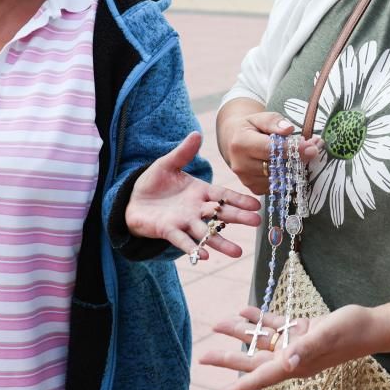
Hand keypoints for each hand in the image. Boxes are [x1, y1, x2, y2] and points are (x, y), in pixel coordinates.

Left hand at [124, 132, 260, 262]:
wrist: (131, 200)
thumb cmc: (153, 182)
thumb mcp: (168, 163)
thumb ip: (183, 152)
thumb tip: (197, 133)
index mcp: (199, 191)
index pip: (223, 195)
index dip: (239, 199)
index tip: (257, 205)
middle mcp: (196, 209)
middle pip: (220, 214)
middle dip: (238, 218)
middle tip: (258, 223)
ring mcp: (183, 221)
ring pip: (205, 232)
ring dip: (220, 242)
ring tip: (237, 253)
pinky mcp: (168, 231)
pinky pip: (183, 241)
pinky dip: (193, 248)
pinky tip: (204, 256)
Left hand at [199, 304, 379, 389]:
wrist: (371, 325)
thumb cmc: (351, 332)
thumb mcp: (327, 336)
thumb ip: (306, 348)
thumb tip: (286, 363)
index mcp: (295, 366)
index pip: (260, 379)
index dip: (237, 389)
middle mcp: (292, 359)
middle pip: (253, 361)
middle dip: (228, 358)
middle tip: (203, 356)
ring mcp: (296, 345)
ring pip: (261, 340)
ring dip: (242, 332)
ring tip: (218, 323)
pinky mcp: (303, 331)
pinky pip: (276, 326)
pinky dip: (261, 319)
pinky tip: (246, 310)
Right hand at [220, 112, 321, 194]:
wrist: (234, 141)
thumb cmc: (250, 127)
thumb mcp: (260, 117)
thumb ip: (274, 122)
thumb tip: (288, 129)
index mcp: (241, 144)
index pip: (271, 149)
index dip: (293, 149)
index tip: (311, 146)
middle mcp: (241, 165)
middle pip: (278, 166)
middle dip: (300, 158)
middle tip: (315, 148)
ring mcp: (247, 180)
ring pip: (281, 178)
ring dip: (298, 167)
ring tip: (307, 154)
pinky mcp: (254, 188)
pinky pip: (278, 185)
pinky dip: (290, 176)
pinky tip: (295, 164)